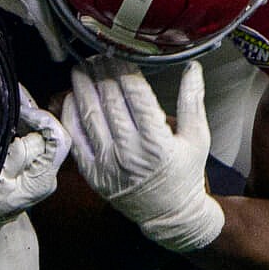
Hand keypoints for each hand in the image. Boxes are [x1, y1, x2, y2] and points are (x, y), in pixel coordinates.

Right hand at [0, 89, 66, 261]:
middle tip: (12, 96)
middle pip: (49, 134)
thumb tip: (25, 124)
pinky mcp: (29, 163)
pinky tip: (8, 109)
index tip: (20, 109)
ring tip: (8, 97)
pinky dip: (20, 124)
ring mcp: (39, 167)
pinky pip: (29, 138)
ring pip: (39, 133)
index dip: (42, 119)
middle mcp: (48, 172)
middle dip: (32, 114)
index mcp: (44, 177)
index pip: (57, 139)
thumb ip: (16, 152)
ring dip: (25, 116)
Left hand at [63, 57, 223, 253]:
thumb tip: (192, 67)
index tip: (119, 53)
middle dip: (102, 72)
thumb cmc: (186, 173)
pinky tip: (72, 96)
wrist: (170, 216)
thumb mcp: (197, 138)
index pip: (134, 94)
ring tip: (81, 68)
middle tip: (98, 55)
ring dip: (83, 87)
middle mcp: (129, 152)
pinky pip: (76, 138)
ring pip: (89, 114)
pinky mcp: (93, 174)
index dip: (124, 69)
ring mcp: (108, 164)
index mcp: (157, 142)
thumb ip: (192, 101)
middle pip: (109, 100)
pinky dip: (71, 114)